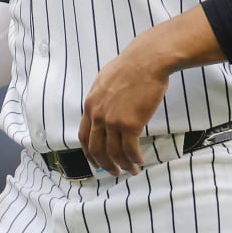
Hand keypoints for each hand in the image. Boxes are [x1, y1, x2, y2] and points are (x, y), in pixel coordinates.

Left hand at [80, 36, 170, 175]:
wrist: (147, 60)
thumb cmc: (131, 66)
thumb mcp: (105, 80)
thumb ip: (101, 98)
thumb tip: (104, 108)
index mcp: (90, 105)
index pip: (84, 137)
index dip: (90, 153)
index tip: (97, 161)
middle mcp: (98, 115)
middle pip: (96, 150)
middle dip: (105, 165)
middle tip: (114, 172)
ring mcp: (113, 121)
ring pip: (114, 153)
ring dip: (122, 165)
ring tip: (131, 170)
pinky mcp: (130, 124)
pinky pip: (130, 149)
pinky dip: (134, 159)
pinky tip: (140, 161)